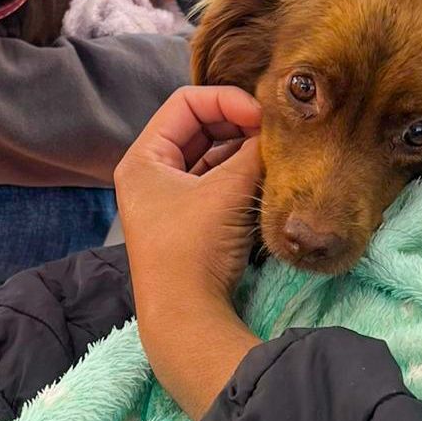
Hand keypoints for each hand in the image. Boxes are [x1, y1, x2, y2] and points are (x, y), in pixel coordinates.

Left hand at [114, 85, 263, 420]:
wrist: (187, 320)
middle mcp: (152, 173)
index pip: (186, 102)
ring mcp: (171, 198)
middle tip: (277, 131)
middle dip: (239, 125)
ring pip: (212, 155)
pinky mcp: (192, 221)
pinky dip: (242, 175)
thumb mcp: (227, 191)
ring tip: (277, 152)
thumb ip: (253, 152)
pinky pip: (219, 183)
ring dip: (244, 151)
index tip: (263, 115)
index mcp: (144, 158)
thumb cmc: (194, 249)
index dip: (226, 100)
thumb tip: (277, 130)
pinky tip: (270, 175)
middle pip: (200, 127)